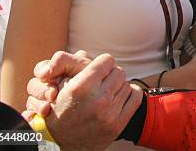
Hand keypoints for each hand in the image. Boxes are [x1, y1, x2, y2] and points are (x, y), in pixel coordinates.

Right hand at [23, 52, 141, 150]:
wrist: (59, 144)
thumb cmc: (59, 111)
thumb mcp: (59, 86)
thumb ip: (71, 65)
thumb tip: (85, 53)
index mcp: (81, 87)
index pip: (107, 60)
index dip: (102, 63)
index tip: (98, 69)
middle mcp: (98, 99)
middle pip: (119, 71)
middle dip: (111, 75)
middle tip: (103, 82)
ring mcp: (109, 113)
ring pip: (127, 84)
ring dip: (119, 86)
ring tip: (107, 92)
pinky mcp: (118, 124)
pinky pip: (135, 97)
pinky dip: (130, 94)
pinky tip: (120, 97)